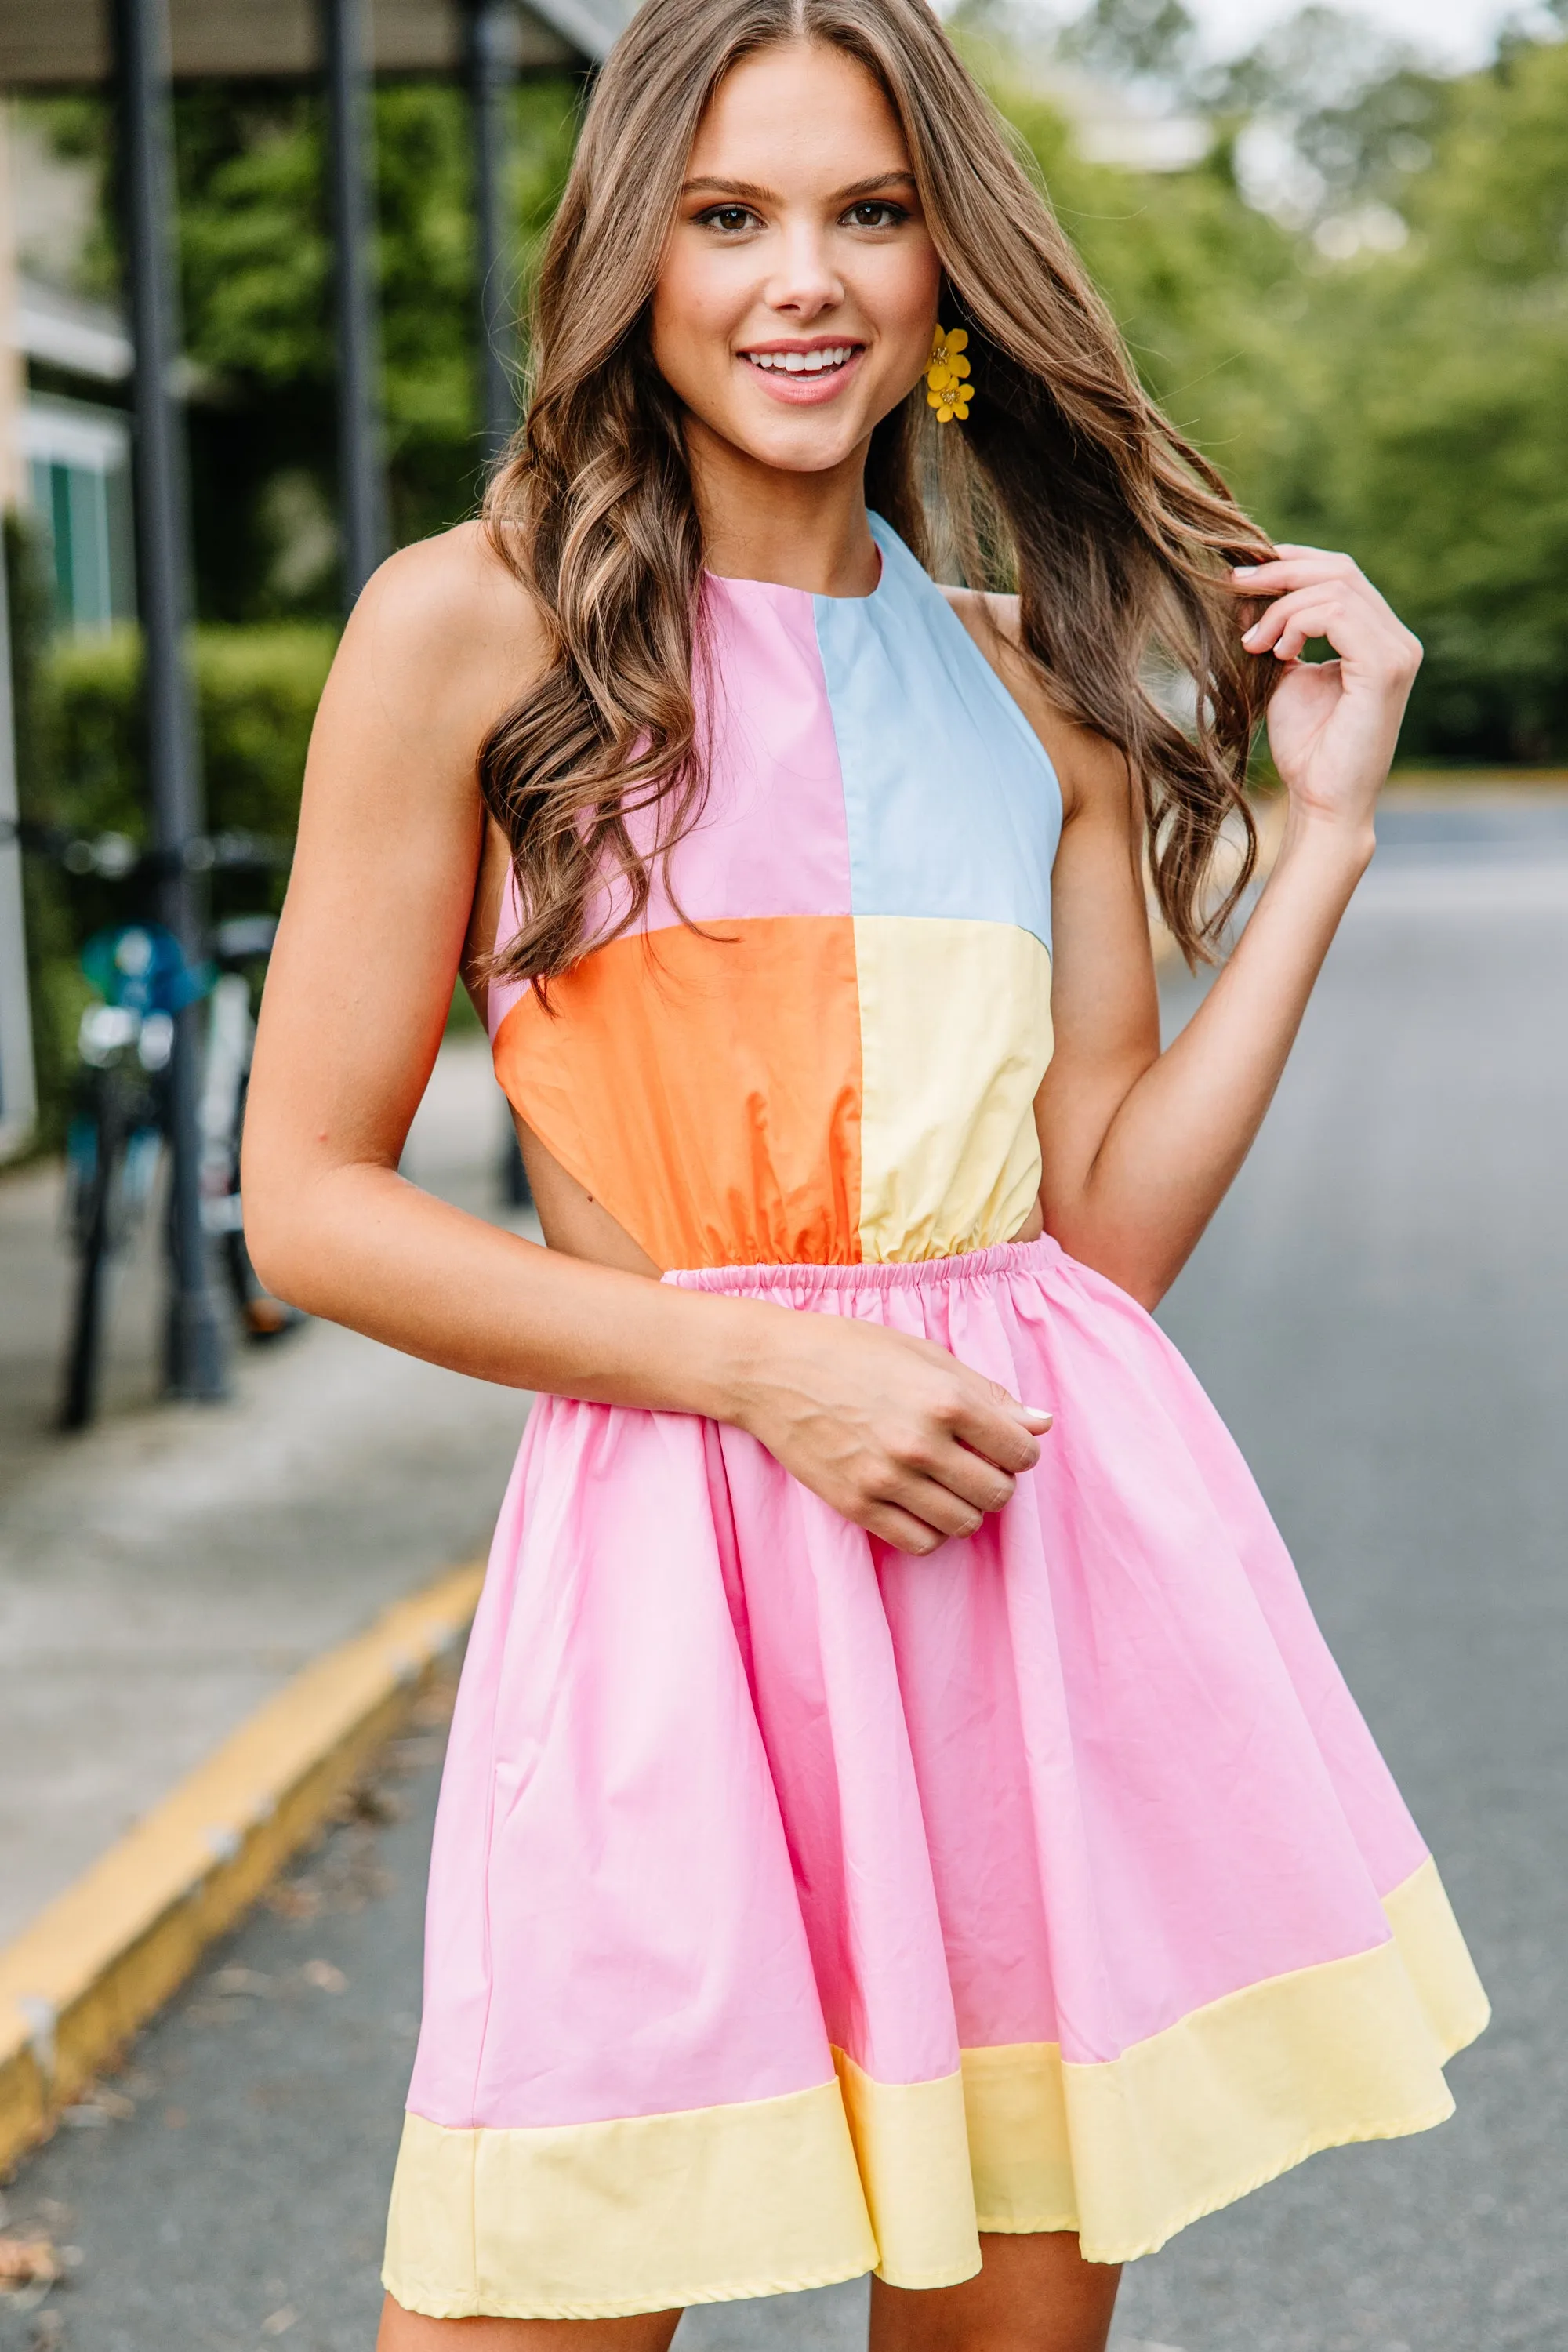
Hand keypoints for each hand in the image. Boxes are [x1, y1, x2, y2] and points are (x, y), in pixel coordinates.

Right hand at [732, 1311, 1050, 1555]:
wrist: (774, 1369)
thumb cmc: (853, 1351)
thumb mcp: (926, 1355)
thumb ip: (988, 1392)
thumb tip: (1042, 1424)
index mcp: (947, 1399)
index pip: (1021, 1451)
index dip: (1019, 1449)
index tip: (1001, 1442)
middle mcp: (921, 1443)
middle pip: (998, 1494)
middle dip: (996, 1481)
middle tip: (973, 1463)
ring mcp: (887, 1479)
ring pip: (964, 1523)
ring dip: (966, 1507)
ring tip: (946, 1484)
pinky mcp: (857, 1505)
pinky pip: (921, 1543)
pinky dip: (932, 1530)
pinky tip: (920, 1503)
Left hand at [1231, 547, 1421, 835]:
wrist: (1323, 803)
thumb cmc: (1307, 750)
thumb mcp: (1286, 679)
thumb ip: (1279, 635)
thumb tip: (1246, 593)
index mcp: (1379, 637)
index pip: (1340, 574)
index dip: (1291, 562)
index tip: (1241, 576)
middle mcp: (1397, 639)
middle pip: (1340, 569)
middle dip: (1280, 570)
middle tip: (1233, 585)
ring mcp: (1398, 651)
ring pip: (1335, 588)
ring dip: (1282, 607)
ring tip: (1253, 643)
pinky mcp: (1386, 668)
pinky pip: (1338, 614)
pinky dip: (1297, 623)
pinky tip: (1276, 653)